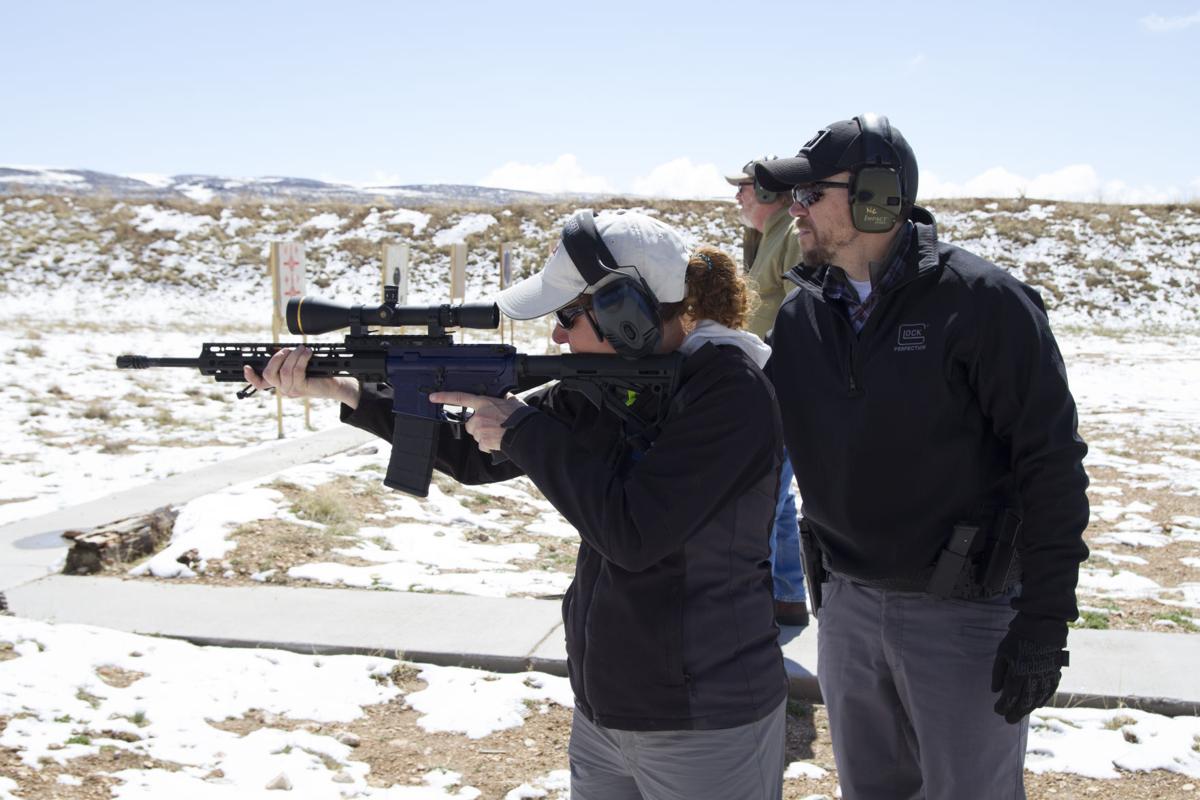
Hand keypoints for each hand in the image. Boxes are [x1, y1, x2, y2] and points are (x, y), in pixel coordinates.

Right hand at [243, 347, 357, 405]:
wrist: (334, 385)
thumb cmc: (317, 373)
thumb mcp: (298, 366)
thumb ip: (286, 360)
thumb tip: (278, 349)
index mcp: (279, 383)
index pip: (260, 384)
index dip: (251, 377)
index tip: (246, 367)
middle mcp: (283, 389)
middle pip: (269, 374)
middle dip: (277, 358)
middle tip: (287, 349)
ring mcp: (291, 390)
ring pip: (284, 370)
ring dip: (293, 355)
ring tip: (302, 348)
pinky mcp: (301, 388)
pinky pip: (296, 370)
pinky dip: (301, 358)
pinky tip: (307, 353)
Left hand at [429, 391, 525, 452]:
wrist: (525, 432)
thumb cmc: (520, 416)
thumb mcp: (512, 401)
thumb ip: (503, 398)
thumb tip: (504, 397)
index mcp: (484, 403)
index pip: (460, 398)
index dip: (444, 397)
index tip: (432, 397)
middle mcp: (479, 416)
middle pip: (470, 423)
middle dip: (478, 425)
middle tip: (493, 425)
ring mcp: (479, 430)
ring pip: (476, 435)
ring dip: (484, 435)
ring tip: (498, 433)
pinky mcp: (483, 442)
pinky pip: (482, 445)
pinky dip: (489, 445)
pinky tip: (498, 441)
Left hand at [991, 629, 1068, 723]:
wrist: (1042, 627)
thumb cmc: (1018, 638)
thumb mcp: (1002, 653)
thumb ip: (998, 673)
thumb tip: (995, 691)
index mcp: (1018, 673)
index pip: (1009, 697)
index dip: (1003, 706)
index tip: (997, 710)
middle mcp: (1033, 679)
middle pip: (1024, 703)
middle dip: (1015, 713)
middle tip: (1008, 720)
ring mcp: (1045, 677)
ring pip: (1037, 700)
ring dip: (1028, 709)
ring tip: (1020, 714)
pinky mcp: (1054, 674)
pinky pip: (1049, 692)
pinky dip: (1042, 700)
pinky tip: (1036, 705)